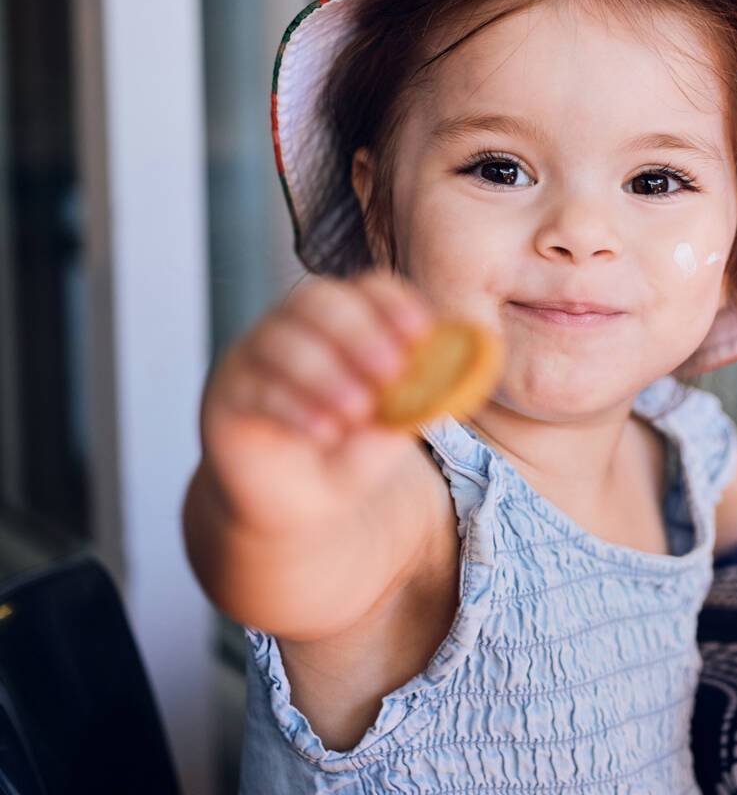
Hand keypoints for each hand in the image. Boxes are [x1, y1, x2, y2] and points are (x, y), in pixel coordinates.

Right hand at [199, 272, 434, 536]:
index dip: (395, 304)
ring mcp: (255, 357)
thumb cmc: (350, 453)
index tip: (422, 333)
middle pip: (319, 300)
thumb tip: (451, 375)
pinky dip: (294, 406)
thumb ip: (416, 400)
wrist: (297, 506)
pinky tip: (322, 431)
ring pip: (282, 340)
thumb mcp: (392, 428)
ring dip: (326, 372)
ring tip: (356, 410)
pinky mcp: (227, 395)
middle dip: (360, 333)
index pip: (367, 288)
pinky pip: (255, 386)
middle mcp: (295, 327)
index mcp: (345, 323)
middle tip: (391, 372)